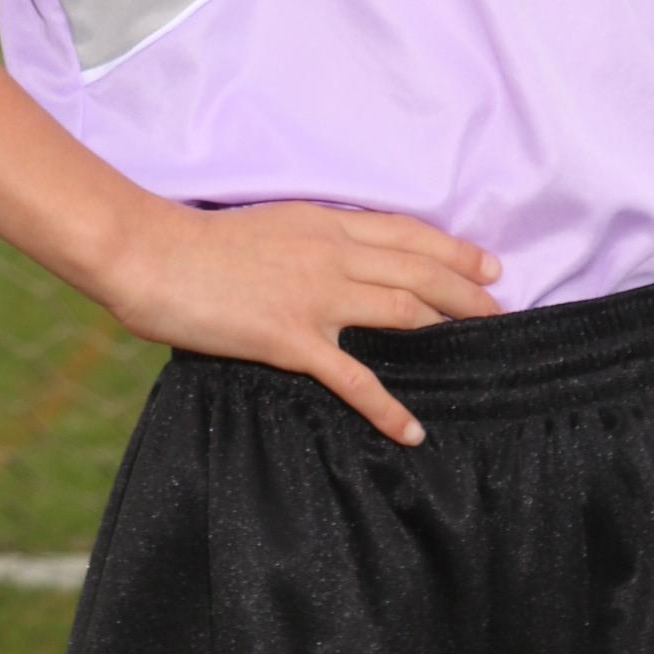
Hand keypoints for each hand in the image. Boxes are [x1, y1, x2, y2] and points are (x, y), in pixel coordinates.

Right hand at [100, 197, 502, 445]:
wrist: (152, 254)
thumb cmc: (198, 241)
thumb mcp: (269, 226)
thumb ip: (309, 242)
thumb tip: (338, 261)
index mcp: (325, 223)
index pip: (407, 233)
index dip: (455, 249)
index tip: (490, 265)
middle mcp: (332, 254)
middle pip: (420, 271)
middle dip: (468, 291)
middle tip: (501, 310)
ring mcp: (316, 297)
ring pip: (404, 311)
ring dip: (448, 329)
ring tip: (482, 348)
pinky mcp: (292, 339)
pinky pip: (354, 378)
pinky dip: (388, 407)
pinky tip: (412, 429)